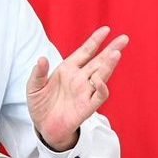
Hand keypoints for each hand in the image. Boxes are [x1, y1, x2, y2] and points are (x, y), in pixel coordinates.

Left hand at [27, 26, 127, 150]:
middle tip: (124, 39)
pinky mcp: (87, 107)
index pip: (85, 52)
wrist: (44, 128)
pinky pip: (99, 96)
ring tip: (116, 53)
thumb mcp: (33, 87)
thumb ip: (38, 74)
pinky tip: (100, 80)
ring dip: (109, 65)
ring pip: (102, 75)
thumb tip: (42, 59)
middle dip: (111, 49)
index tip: (106, 30)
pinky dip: (101, 88)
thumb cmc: (40, 105)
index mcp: (68, 69)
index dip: (95, 41)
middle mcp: (80, 78)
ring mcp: (85, 92)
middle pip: (99, 61)